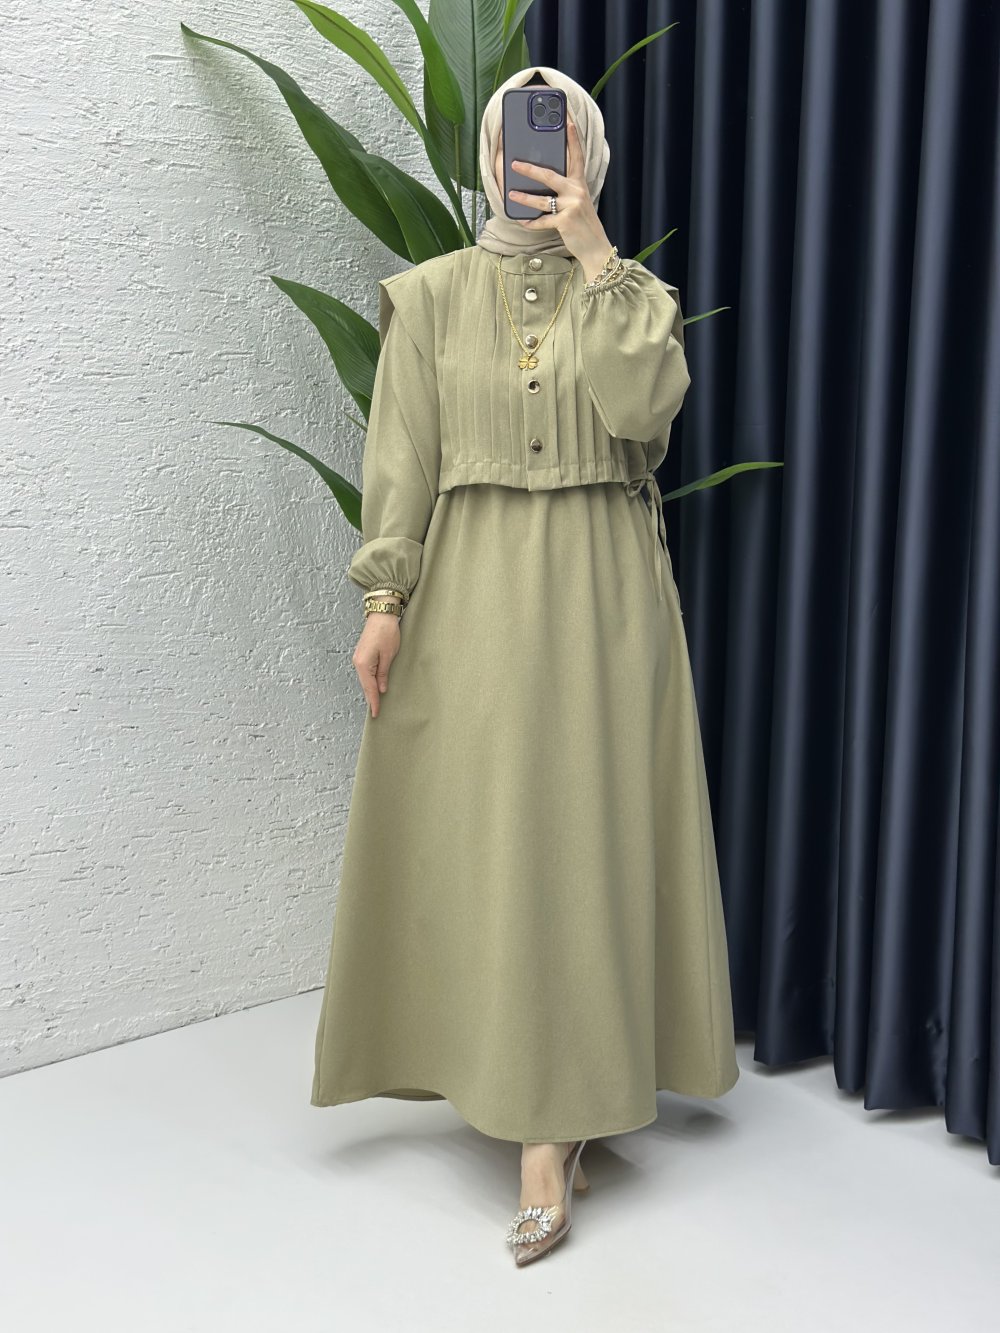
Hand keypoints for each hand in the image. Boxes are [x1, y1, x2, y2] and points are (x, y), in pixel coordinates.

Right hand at [352, 612, 400, 716]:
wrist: (381, 614)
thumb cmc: (387, 632)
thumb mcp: (389, 655)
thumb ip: (383, 674)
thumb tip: (381, 689)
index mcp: (363, 664)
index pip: (370, 688)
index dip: (374, 702)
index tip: (376, 713)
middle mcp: (358, 662)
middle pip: (365, 685)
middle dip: (371, 698)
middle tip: (377, 712)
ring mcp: (358, 658)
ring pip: (365, 679)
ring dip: (370, 690)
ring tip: (376, 702)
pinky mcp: (362, 654)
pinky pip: (365, 672)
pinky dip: (369, 681)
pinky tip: (374, 686)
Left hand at [507, 115, 614, 280]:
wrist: (596, 247)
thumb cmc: (583, 223)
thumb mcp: (579, 202)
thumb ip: (566, 190)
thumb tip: (543, 182)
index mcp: (580, 184)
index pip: (577, 156)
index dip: (572, 138)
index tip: (567, 120)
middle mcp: (576, 192)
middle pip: (550, 175)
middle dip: (530, 169)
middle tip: (514, 163)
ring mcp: (571, 207)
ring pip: (542, 199)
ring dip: (523, 198)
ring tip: (511, 193)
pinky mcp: (565, 222)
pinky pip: (542, 221)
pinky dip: (531, 222)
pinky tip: (522, 221)